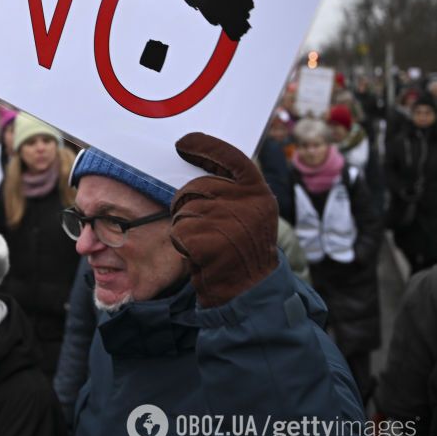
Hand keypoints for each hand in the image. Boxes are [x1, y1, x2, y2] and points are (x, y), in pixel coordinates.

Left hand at [170, 132, 277, 307]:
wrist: (249, 292)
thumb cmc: (242, 250)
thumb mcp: (249, 215)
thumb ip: (231, 192)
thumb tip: (197, 165)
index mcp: (258, 193)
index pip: (230, 157)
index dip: (205, 147)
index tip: (183, 143)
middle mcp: (247, 203)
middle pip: (195, 187)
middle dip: (188, 204)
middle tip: (203, 228)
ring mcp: (228, 221)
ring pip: (183, 209)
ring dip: (185, 226)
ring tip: (205, 243)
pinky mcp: (208, 241)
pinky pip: (178, 231)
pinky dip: (181, 243)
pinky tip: (199, 254)